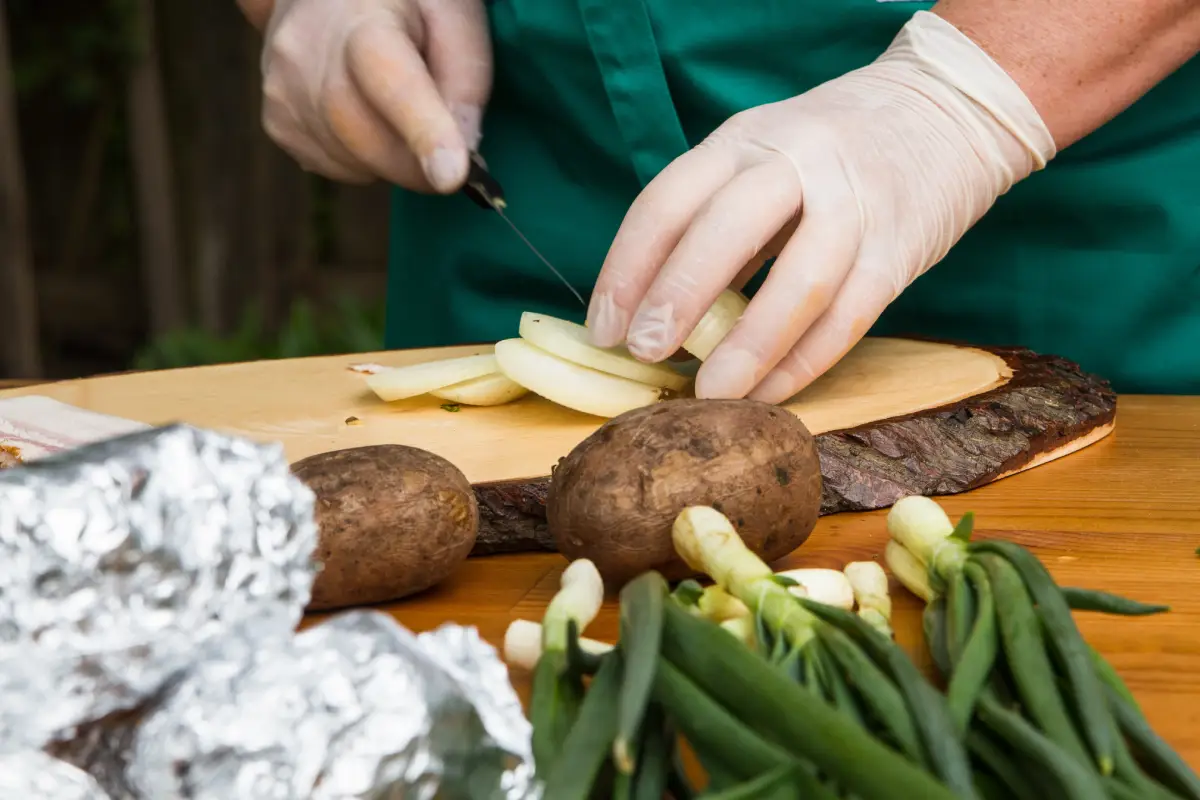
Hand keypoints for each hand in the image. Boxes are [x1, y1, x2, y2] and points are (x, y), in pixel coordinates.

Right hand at [254, 0, 490, 191]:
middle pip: (366, 136)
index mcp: (362, 16)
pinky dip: (366, 163)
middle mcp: (308, 50)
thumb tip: (465, 151)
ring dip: (394, 164)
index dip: (424, 131)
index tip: (453, 176)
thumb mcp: (451, 15)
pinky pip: (335, 168)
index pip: (392, 81)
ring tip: (402, 118)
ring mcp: (283, 88)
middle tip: (453, 167)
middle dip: (417, 166)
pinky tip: (370, 122)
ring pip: (352, 162)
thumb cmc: (404, 5)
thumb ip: (466, 77)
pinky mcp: (278, 122)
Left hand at [586, 11, 1055, 403]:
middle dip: (678, 296)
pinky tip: (768, 393)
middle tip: (644, 353)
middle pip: (726, 231)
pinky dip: (804, 362)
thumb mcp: (760, 153)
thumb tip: (648, 307)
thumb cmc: (829, 148)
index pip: (668, 202)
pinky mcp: (899, 250)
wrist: (945, 109)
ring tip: (709, 394)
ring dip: (747, 346)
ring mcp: (854, 205)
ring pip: (797, 283)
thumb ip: (713, 217)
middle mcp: (797, 163)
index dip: (627, 269)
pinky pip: (848, 317)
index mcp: (745, 139)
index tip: (604, 327)